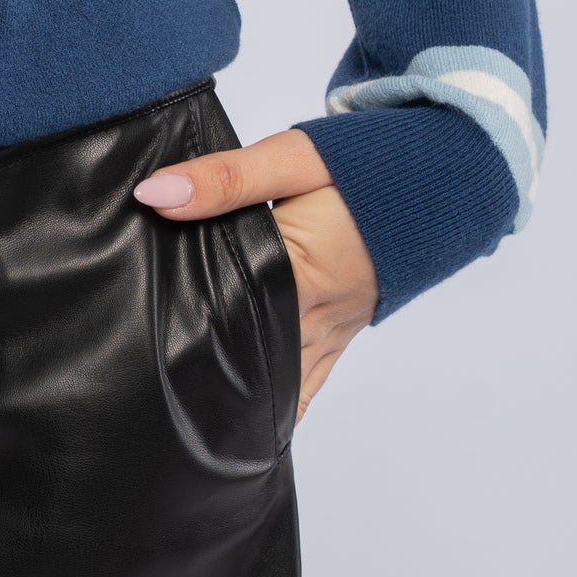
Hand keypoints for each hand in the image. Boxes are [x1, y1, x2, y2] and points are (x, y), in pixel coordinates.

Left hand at [135, 127, 378, 421]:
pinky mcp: (342, 331)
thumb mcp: (288, 158)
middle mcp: (320, 316)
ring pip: (280, 383)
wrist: (436, 175)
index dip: (185, 329)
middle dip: (206, 377)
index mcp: (303, 273)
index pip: (230, 314)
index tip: (139, 351)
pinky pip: (307, 381)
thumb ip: (222, 179)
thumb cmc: (361, 164)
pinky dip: (278, 399)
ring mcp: (335, 331)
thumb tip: (153, 195)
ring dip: (242, 394)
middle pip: (252, 359)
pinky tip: (244, 418)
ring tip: (185, 419)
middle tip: (150, 396)